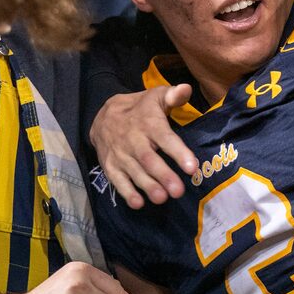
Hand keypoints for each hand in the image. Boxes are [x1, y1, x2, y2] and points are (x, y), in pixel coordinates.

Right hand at [91, 85, 198, 208]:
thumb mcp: (155, 96)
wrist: (102, 116)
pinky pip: (117, 181)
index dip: (178, 152)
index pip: (164, 138)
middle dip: (163, 175)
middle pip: (149, 159)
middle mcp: (134, 140)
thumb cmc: (140, 109)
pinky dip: (127, 193)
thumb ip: (173, 95)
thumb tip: (187, 89)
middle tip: (178, 191)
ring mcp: (120, 155)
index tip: (192, 167)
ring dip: (148, 186)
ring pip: (134, 172)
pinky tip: (138, 203)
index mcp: (148, 123)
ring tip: (162, 198)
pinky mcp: (110, 166)